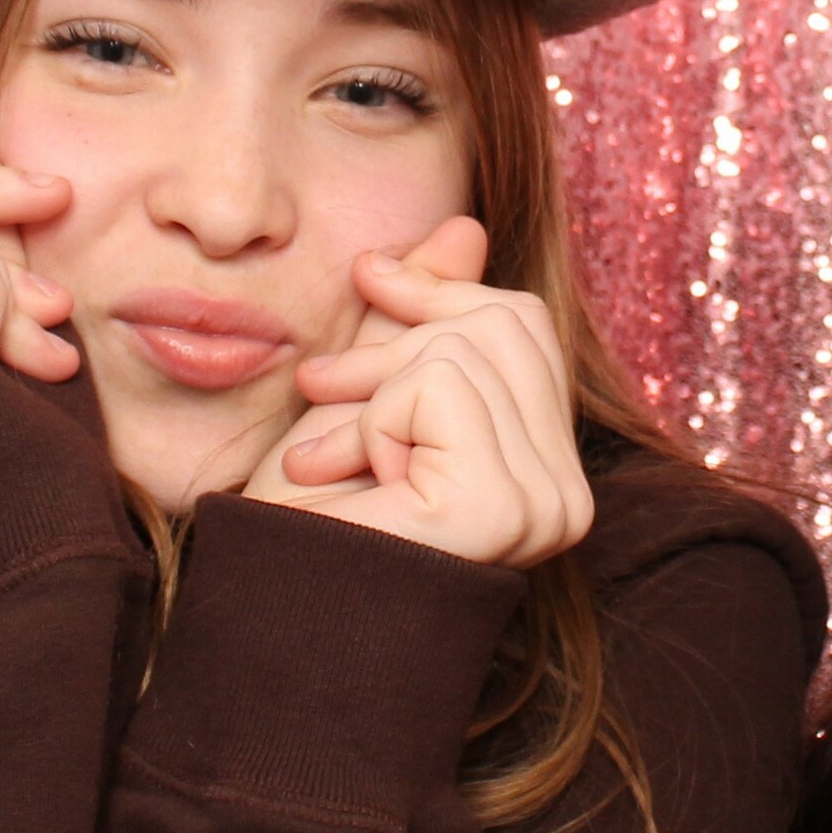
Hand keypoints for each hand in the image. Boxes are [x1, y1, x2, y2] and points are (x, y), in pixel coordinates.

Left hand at [240, 216, 591, 568]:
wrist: (266, 605)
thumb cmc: (312, 515)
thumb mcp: (370, 391)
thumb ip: (422, 317)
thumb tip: (465, 226)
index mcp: (551, 470)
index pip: (524, 322)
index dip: (438, 290)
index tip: (368, 279)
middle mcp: (565, 493)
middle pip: (501, 323)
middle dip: (392, 344)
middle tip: (316, 387)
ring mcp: (544, 505)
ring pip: (463, 349)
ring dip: (370, 395)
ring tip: (321, 457)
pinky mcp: (500, 507)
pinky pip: (437, 387)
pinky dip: (371, 419)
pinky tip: (339, 479)